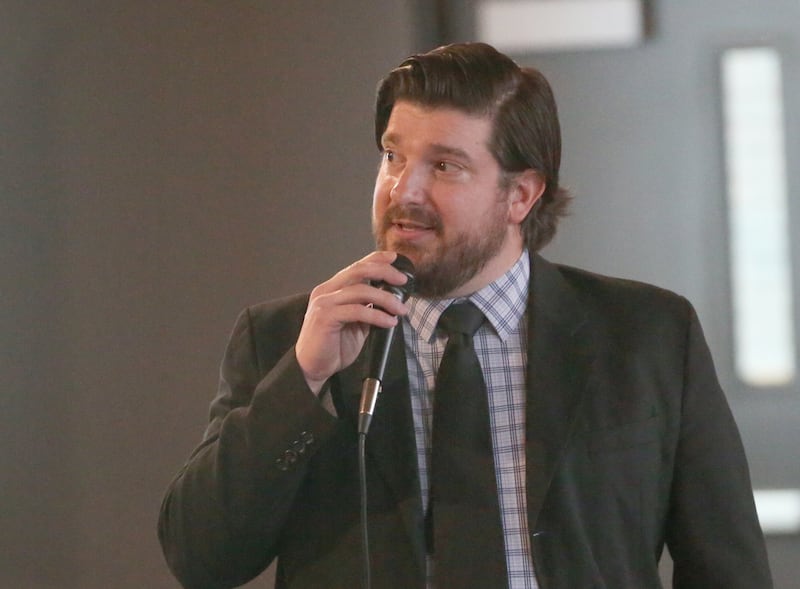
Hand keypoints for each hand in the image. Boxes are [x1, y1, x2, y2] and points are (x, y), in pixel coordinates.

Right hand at [295, 251, 410, 393]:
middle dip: (384, 272)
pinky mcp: (325, 317)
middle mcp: (326, 291)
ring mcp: (324, 303)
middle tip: (402, 281)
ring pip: (361, 290)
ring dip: (386, 299)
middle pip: (358, 271)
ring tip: (401, 310)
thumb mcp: (356, 324)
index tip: (394, 258)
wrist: (313, 368)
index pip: (355, 267)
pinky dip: (377, 315)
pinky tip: (389, 322)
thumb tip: (390, 301)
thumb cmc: (333, 347)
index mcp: (332, 289)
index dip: (375, 259)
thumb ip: (368, 309)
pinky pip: (357, 311)